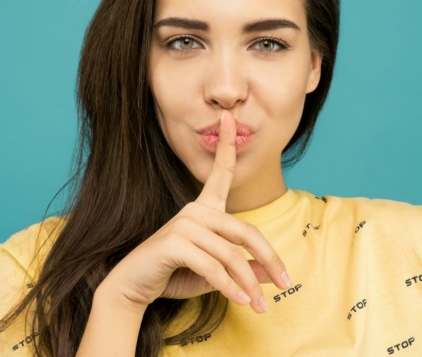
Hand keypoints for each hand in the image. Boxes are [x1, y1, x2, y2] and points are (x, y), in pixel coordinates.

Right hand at [103, 110, 291, 313]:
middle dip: (270, 257)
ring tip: (261, 305)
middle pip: (245, 231)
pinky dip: (230, 287)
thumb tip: (274, 273)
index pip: (220, 173)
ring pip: (231, 254)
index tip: (230, 116)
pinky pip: (213, 267)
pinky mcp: (175, 243)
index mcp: (204, 209)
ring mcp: (184, 224)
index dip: (226, 144)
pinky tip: (240, 301)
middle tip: (286, 281)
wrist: (135, 288)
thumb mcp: (216, 273)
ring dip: (249, 284)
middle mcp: (195, 211)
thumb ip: (243, 268)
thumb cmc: (175, 275)